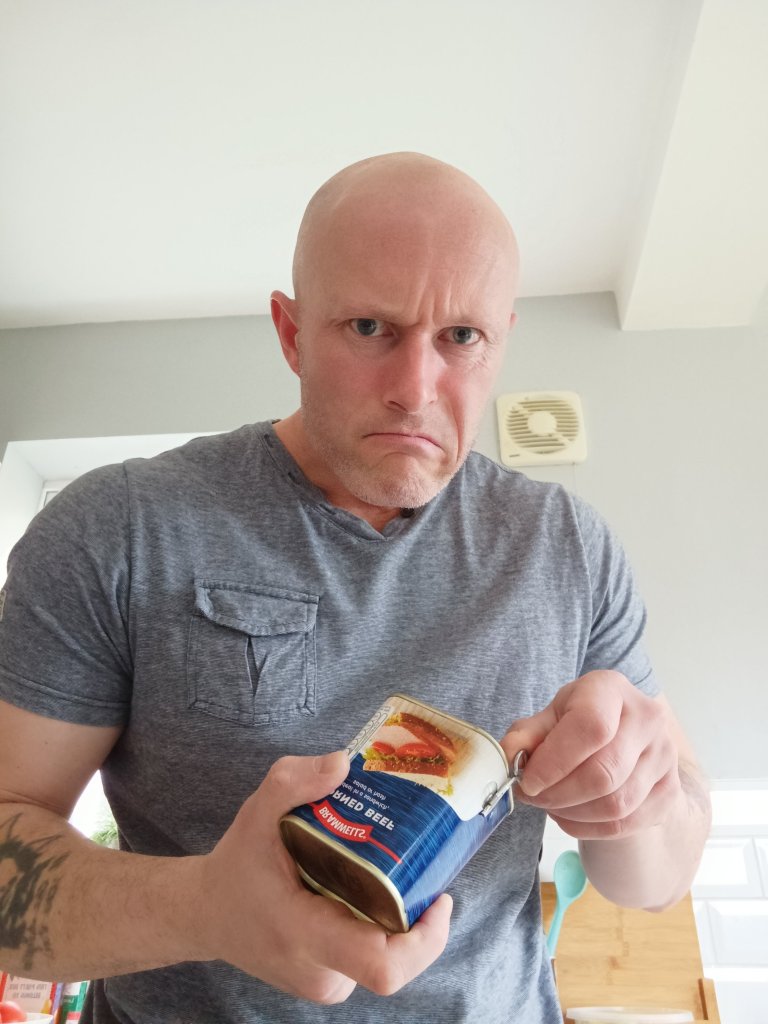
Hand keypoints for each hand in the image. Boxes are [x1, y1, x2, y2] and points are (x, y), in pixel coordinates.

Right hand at [198, 750, 451, 1002]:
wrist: (207, 914)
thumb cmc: (236, 865)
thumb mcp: (256, 812)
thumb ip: (294, 781)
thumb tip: (344, 762)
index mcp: (304, 934)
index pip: (381, 965)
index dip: (424, 940)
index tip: (440, 899)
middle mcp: (319, 971)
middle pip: (395, 959)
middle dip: (419, 916)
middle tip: (423, 868)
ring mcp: (325, 983)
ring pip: (386, 955)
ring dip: (398, 917)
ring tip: (395, 872)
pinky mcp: (329, 982)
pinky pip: (372, 955)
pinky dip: (380, 924)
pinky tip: (372, 890)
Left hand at [501, 670, 682, 839]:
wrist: (626, 739)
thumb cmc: (580, 722)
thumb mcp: (551, 716)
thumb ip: (527, 734)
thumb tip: (508, 755)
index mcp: (612, 689)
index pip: (591, 727)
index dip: (555, 761)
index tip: (528, 780)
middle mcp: (647, 719)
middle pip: (603, 773)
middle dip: (558, 794)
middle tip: (532, 796)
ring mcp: (664, 756)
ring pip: (615, 804)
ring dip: (571, 812)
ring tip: (549, 803)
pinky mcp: (669, 792)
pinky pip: (625, 823)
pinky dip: (588, 827)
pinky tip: (569, 815)